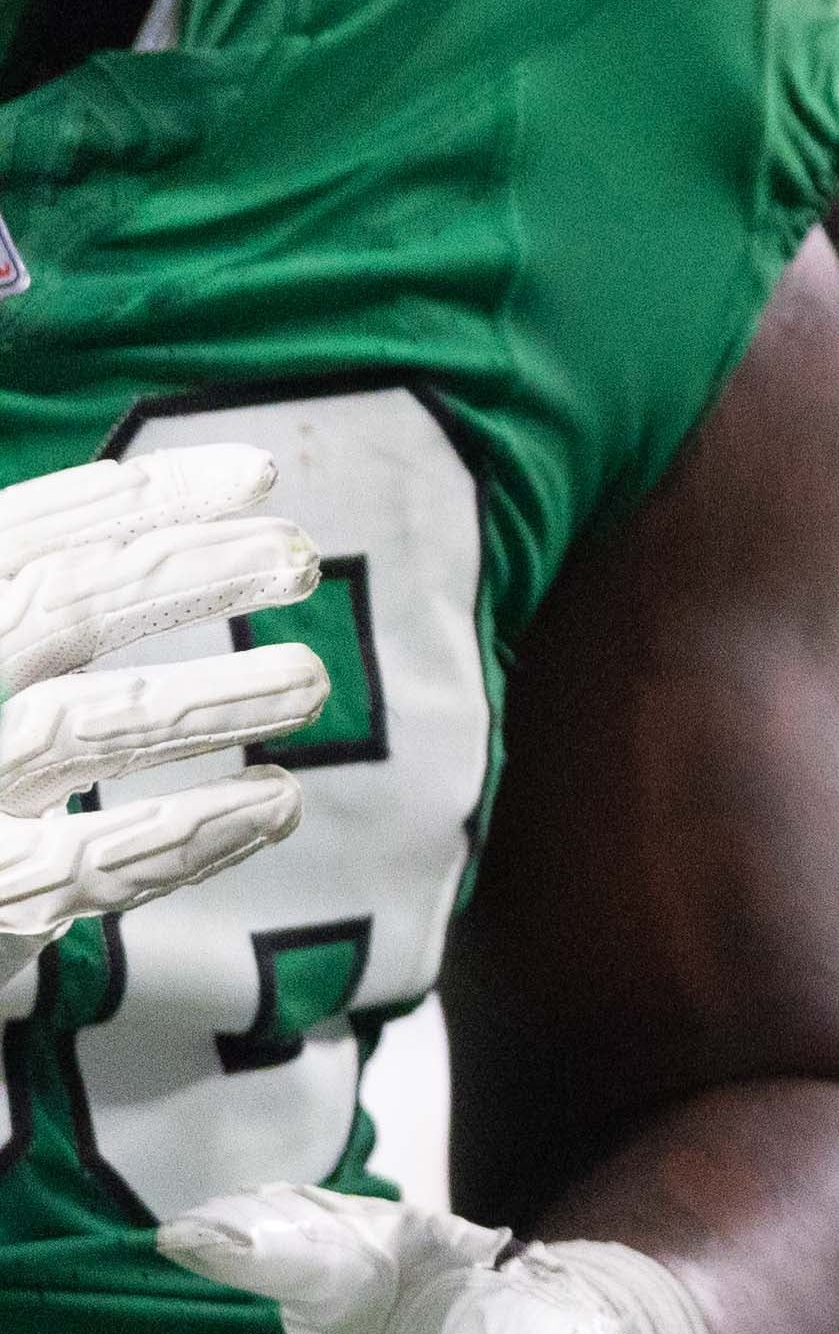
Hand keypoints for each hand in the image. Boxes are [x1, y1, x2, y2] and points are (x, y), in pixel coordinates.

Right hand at [1, 445, 329, 991]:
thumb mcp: (12, 675)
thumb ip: (54, 619)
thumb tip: (196, 528)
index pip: (22, 538)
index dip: (139, 499)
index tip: (260, 473)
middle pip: (50, 605)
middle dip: (187, 570)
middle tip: (304, 559)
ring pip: (78, 723)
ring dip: (211, 696)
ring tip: (313, 681)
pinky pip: (86, 860)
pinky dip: (194, 830)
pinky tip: (278, 802)